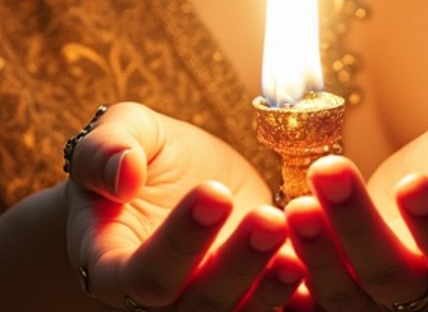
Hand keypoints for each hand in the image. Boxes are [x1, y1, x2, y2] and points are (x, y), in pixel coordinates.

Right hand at [65, 101, 302, 309]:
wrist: (165, 177)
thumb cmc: (133, 153)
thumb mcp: (117, 134)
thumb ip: (106, 150)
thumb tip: (122, 173)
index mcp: (114, 267)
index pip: (145, 274)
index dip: (180, 241)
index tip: (215, 191)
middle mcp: (159, 302)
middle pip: (197, 303)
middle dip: (237, 263)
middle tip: (271, 217)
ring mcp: (206, 303)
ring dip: (272, 285)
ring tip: (301, 237)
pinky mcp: (247, 296)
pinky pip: (270, 310)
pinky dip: (295, 294)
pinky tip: (321, 260)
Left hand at [286, 106, 427, 305]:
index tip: (413, 180)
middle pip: (398, 282)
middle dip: (359, 228)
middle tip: (329, 171)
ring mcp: (393, 301)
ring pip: (352, 300)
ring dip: (319, 255)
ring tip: (295, 203)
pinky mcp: (352, 292)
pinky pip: (319, 302)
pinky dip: (292, 285)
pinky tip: (268, 249)